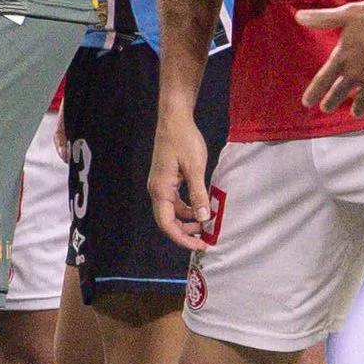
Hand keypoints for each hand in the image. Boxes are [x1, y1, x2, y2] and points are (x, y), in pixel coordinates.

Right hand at [147, 109, 213, 250]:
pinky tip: (201, 208)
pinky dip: (187, 208)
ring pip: (172, 211)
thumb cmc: (183, 139)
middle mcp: (157, 190)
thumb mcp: (195, 168)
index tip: (199, 245)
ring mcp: (160, 184)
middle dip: (186, 232)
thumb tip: (203, 218)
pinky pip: (175, 201)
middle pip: (168, 221)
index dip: (182, 238)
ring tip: (206, 223)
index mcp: (160, 190)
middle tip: (205, 237)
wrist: (175, 118)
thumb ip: (199, 195)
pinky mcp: (166, 179)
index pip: (167, 224)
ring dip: (187, 220)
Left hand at [299, 0, 363, 117]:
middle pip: (339, 94)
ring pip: (361, 102)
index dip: (313, 92)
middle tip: (325, 108)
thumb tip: (298, 16)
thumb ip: (322, 19)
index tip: (307, 102)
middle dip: (331, 103)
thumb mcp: (346, 14)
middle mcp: (356, 73)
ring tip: (355, 113)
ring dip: (356, 109)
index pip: (322, 80)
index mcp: (342, 57)